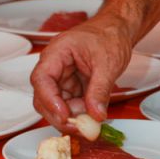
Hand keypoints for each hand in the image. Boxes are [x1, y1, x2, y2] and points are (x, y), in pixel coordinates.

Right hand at [30, 11, 133, 130]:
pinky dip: (79, 113)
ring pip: (56, 105)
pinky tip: (91, 115)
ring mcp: (62, 77)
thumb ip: (100, 90)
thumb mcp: (108, 63)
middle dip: (60, 115)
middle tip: (79, 128)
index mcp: (57, 53)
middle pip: (44, 97)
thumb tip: (95, 114)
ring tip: (91, 120)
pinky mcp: (71, 86)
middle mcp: (54, 66)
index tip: (64, 115)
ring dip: (71, 116)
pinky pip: (69, 104)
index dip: (49, 100)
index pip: (42, 79)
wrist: (118, 30)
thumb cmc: (109, 36)